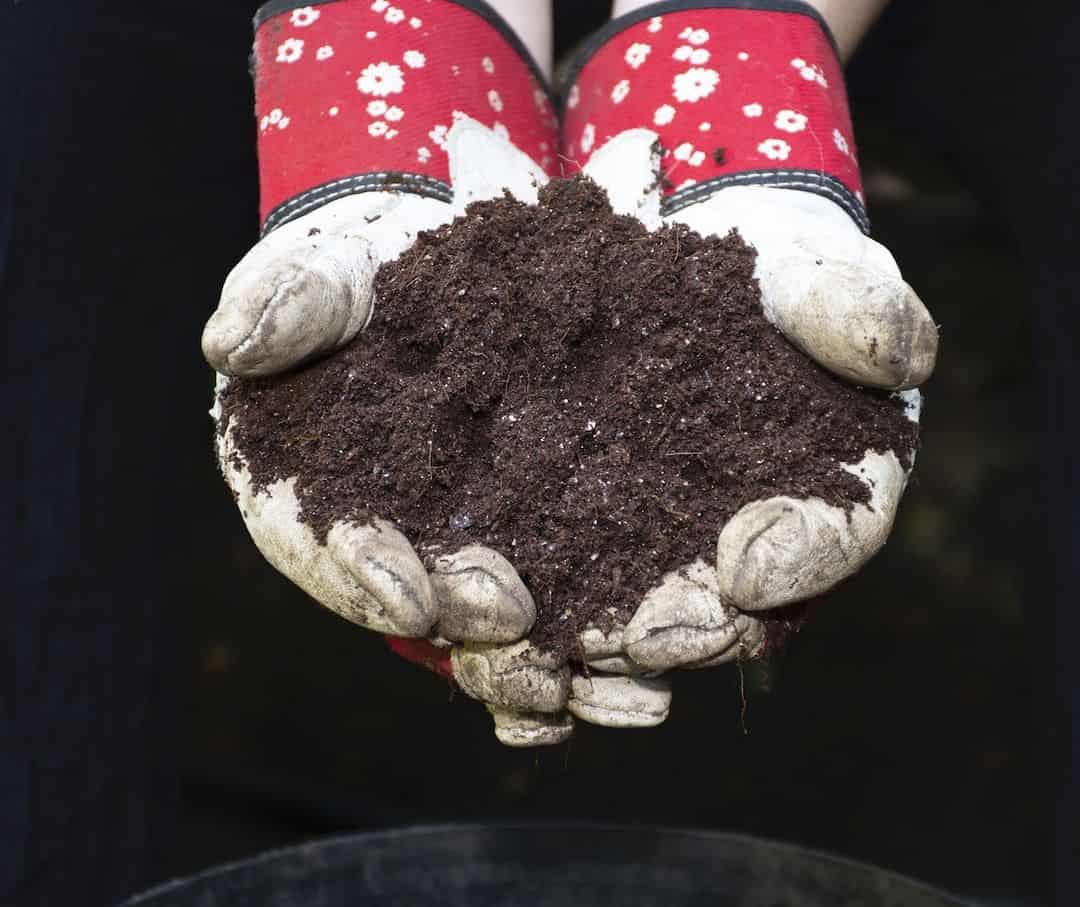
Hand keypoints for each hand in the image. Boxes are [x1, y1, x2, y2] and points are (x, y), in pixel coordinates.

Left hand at [470, 2, 934, 732]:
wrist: (663, 258)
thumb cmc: (757, 268)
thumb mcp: (809, 264)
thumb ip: (852, 303)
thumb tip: (894, 356)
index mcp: (818, 487)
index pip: (831, 534)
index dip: (804, 556)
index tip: (754, 567)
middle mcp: (731, 540)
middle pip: (720, 609)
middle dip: (685, 628)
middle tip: (640, 635)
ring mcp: (644, 548)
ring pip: (623, 624)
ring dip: (585, 654)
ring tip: (543, 656)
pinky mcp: (560, 537)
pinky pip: (540, 599)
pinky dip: (510, 627)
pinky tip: (470, 636)